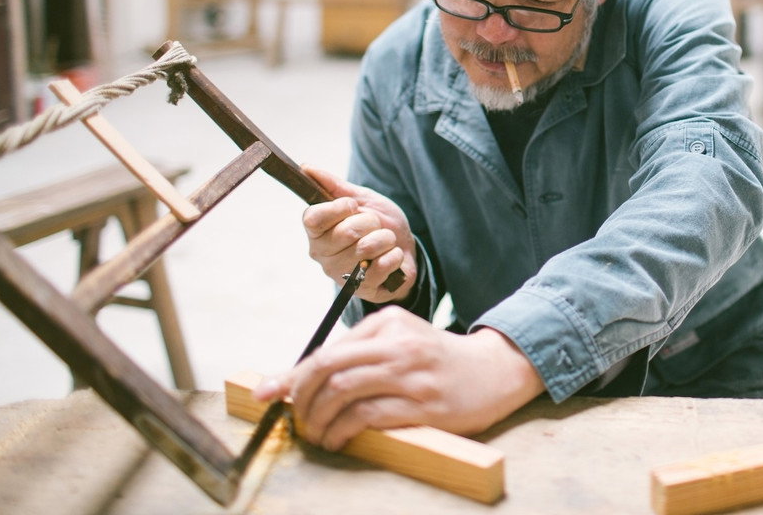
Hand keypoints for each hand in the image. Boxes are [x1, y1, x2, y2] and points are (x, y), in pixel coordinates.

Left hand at [252, 307, 545, 446]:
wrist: (496, 370)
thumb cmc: (440, 360)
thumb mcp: (403, 340)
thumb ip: (363, 352)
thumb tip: (306, 378)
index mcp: (389, 322)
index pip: (328, 348)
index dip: (292, 374)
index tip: (266, 392)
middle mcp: (398, 343)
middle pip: (329, 366)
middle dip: (300, 396)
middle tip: (295, 418)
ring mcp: (412, 373)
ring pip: (344, 390)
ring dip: (319, 417)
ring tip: (315, 433)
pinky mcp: (424, 403)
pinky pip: (369, 415)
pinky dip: (344, 430)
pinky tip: (339, 439)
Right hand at [302, 165, 415, 302]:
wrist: (404, 248)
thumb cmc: (378, 224)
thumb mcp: (361, 199)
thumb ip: (334, 186)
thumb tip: (306, 167)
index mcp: (317, 231)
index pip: (313, 219)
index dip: (337, 209)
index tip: (352, 205)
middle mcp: (322, 255)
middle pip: (346, 231)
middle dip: (371, 222)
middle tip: (375, 225)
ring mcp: (340, 275)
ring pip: (366, 248)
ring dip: (385, 239)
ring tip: (385, 240)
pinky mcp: (360, 290)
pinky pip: (382, 266)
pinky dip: (394, 256)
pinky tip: (391, 257)